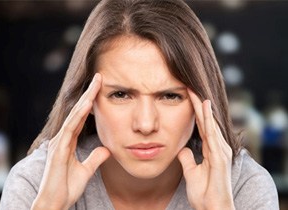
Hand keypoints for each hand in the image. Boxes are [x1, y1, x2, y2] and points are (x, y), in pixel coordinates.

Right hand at [32, 73, 109, 209]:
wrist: (55, 203)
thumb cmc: (66, 187)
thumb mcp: (86, 171)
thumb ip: (95, 158)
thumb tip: (107, 149)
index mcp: (69, 141)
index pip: (82, 117)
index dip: (91, 102)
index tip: (100, 89)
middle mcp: (63, 138)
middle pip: (78, 111)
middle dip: (89, 94)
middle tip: (99, 77)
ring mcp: (60, 143)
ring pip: (74, 116)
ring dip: (85, 99)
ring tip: (96, 84)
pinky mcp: (59, 150)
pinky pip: (70, 128)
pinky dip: (78, 115)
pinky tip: (87, 104)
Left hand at [177, 89, 233, 209]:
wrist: (211, 208)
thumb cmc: (204, 193)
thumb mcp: (191, 172)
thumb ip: (187, 159)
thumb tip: (181, 149)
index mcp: (211, 150)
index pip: (201, 126)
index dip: (194, 111)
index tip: (186, 97)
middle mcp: (218, 147)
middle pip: (206, 121)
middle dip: (198, 104)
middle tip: (189, 87)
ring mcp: (220, 151)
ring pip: (210, 124)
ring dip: (203, 107)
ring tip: (195, 91)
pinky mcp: (220, 156)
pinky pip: (212, 134)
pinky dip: (208, 120)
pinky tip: (204, 108)